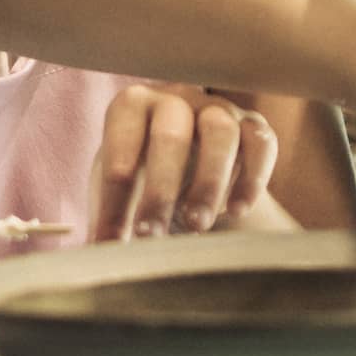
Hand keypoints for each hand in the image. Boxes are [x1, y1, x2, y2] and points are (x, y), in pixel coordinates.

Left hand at [89, 83, 278, 242]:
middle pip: (172, 131)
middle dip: (161, 187)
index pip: (123, 132)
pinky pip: (260, 144)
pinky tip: (237, 211)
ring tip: (197, 226)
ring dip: (209, 182)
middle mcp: (178, 98)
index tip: (111, 229)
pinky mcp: (254, 127)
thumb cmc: (141, 183)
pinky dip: (252, 178)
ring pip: (220, 132)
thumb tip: (95, 256)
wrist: (186, 176)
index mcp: (134, 105)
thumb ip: (109, 221)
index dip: (116, 179)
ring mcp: (220, 109)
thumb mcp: (118, 196)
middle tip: (151, 235)